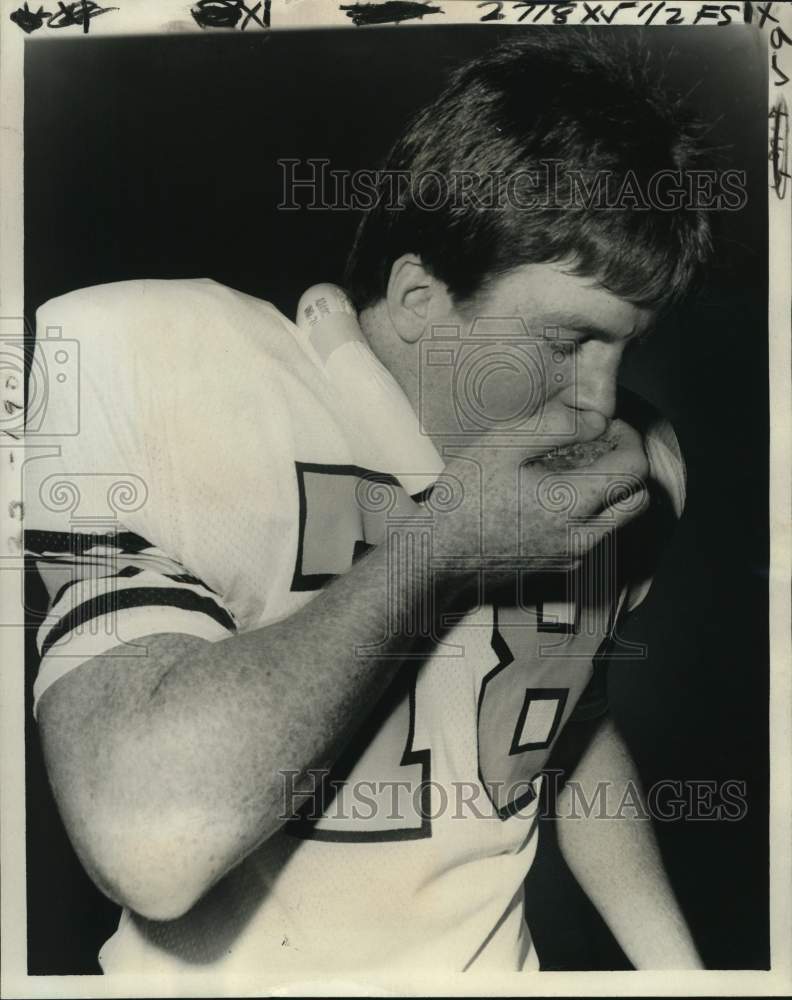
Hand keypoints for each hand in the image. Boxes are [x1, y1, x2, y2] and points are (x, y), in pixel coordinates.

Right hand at [421, 402, 648, 586]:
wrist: (437, 557)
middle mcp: (582, 536)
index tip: (605, 425)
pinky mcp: (559, 567)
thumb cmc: (465, 498)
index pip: (634, 469)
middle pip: (638, 500)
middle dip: (628, 467)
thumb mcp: (502, 445)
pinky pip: (593, 536)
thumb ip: (556, 426)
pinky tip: (552, 497)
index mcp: (572, 503)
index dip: (628, 438)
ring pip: (618, 521)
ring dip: (610, 491)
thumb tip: (596, 421)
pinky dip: (590, 512)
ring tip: (572, 469)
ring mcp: (572, 556)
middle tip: (600, 446)